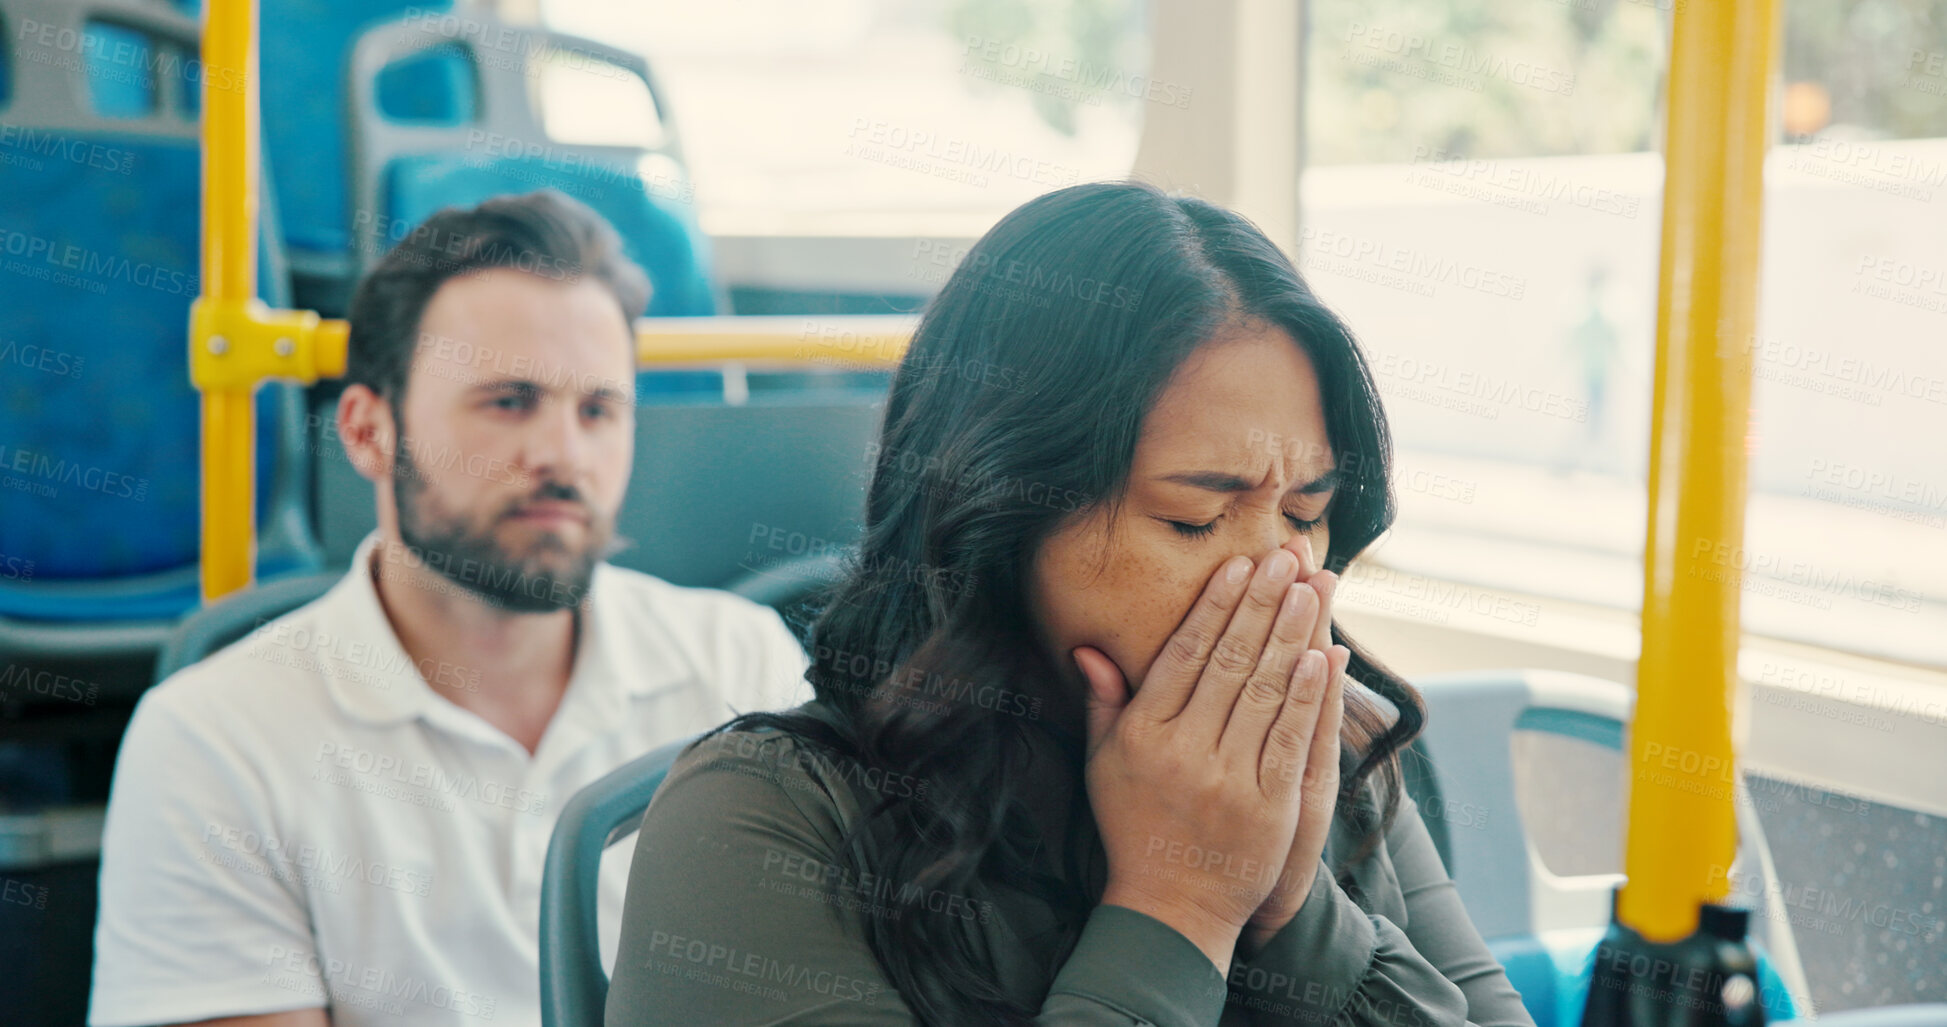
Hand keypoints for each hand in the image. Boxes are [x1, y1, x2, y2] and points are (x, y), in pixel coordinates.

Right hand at [1076, 548, 1335, 974]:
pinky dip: (1308, 697)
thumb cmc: (1134, 828)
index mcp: (1144, 735)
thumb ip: (1103, 703)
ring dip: (1292, 635)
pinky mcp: (1268, 809)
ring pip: (1264, 693)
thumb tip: (1088, 648)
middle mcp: (1184, 752)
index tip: (1240, 565)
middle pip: (1230, 662)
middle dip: (1262, 604)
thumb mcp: (1103, 765)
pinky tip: (1323, 656)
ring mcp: (1228, 781)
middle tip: (1287, 557)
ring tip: (1311, 588)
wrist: (1170, 909)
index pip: (1185, 654)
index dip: (1216, 606)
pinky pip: (1290, 741)